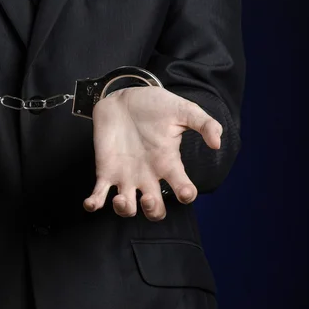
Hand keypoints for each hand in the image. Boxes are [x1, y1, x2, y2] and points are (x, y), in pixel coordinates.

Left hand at [84, 86, 221, 220]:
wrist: (124, 97)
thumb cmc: (155, 105)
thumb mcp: (183, 110)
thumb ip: (204, 123)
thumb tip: (217, 143)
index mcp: (168, 164)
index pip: (182, 189)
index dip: (185, 195)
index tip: (185, 192)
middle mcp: (148, 176)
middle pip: (154, 209)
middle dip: (152, 210)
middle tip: (148, 197)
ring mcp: (126, 176)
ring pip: (127, 208)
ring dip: (124, 210)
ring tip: (121, 199)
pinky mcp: (105, 170)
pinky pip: (99, 194)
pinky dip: (94, 203)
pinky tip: (91, 203)